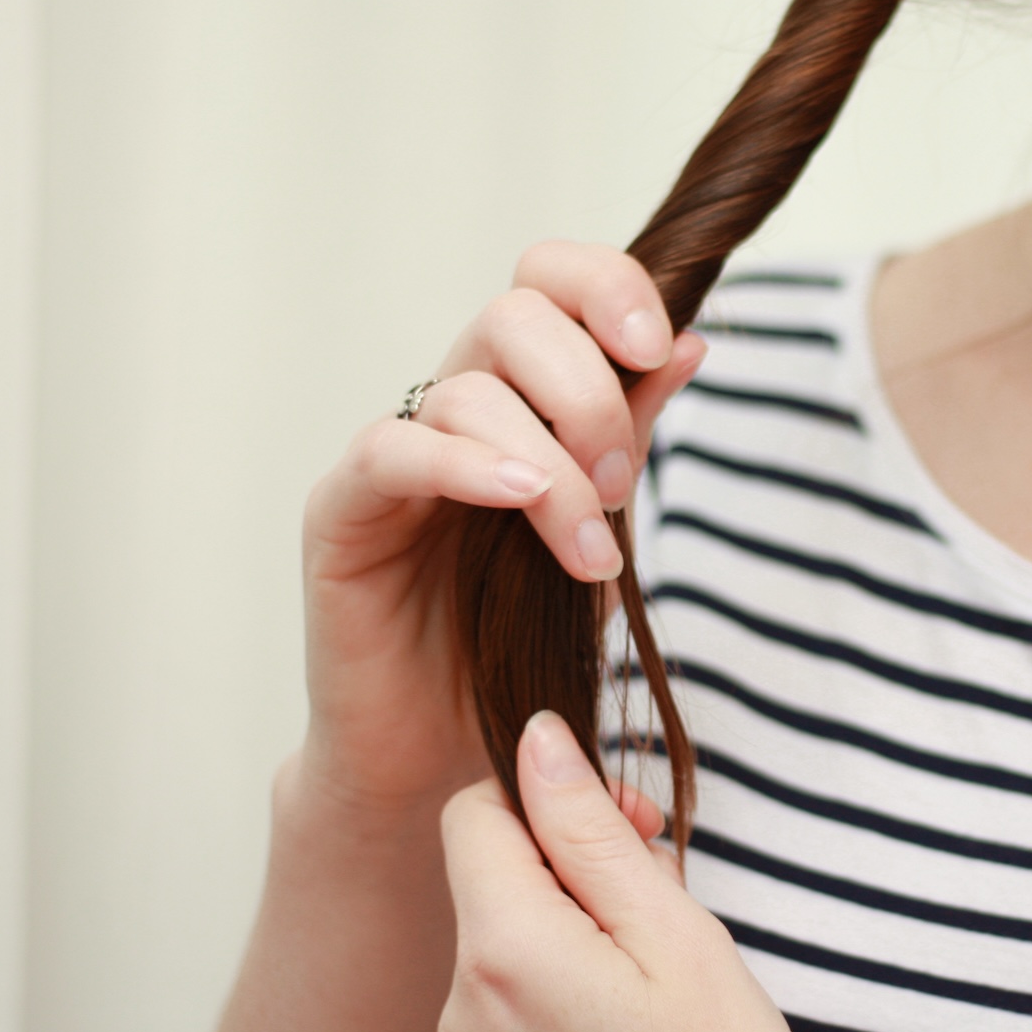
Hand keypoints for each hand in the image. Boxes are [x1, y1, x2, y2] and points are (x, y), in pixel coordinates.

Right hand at [297, 241, 705, 813]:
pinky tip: (519, 499)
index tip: (659, 348)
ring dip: (552, 466)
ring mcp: (393, 455)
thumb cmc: (523, 642)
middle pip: (514, 315)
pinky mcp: (340, 513)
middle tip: (625, 489)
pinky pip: (393, 452)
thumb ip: (633, 429)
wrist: (446, 752)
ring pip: (467, 389)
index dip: (607, 287)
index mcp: (519, 393)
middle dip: (590, 392)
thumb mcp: (602, 526)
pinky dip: (466, 466)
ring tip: (588, 553)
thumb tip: (692, 341)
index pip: (548, 280)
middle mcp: (452, 407)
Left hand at [438, 712, 815, 1031]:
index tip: (625, 828)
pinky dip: (564, 993)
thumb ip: (591, 831)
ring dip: (573, 932)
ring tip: (655, 975)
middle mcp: (462, 1011)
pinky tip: (630, 1026)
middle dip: (571, 867)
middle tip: (661, 895)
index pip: (473, 812)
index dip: (548, 798)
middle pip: (490, 879)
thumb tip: (538, 737)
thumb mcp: (675, 935)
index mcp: (503, 952)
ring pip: (505, 943)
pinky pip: (510, 1008)